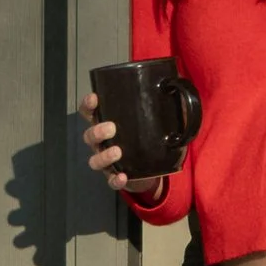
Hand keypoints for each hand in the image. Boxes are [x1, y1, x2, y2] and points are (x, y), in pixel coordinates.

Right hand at [80, 86, 163, 204]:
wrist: (152, 168)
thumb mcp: (153, 118)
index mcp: (106, 123)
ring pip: (95, 159)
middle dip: (97, 131)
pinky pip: (111, 181)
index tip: (95, 98)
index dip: (88, 105)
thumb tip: (177, 84)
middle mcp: (102, 142)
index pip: (89, 112)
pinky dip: (115, 180)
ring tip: (117, 151)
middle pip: (89, 135)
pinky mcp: (116, 178)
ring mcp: (107, 162)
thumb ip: (162, 103)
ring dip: (104, 155)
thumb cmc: (146, 136)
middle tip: (112, 127)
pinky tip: (123, 176)